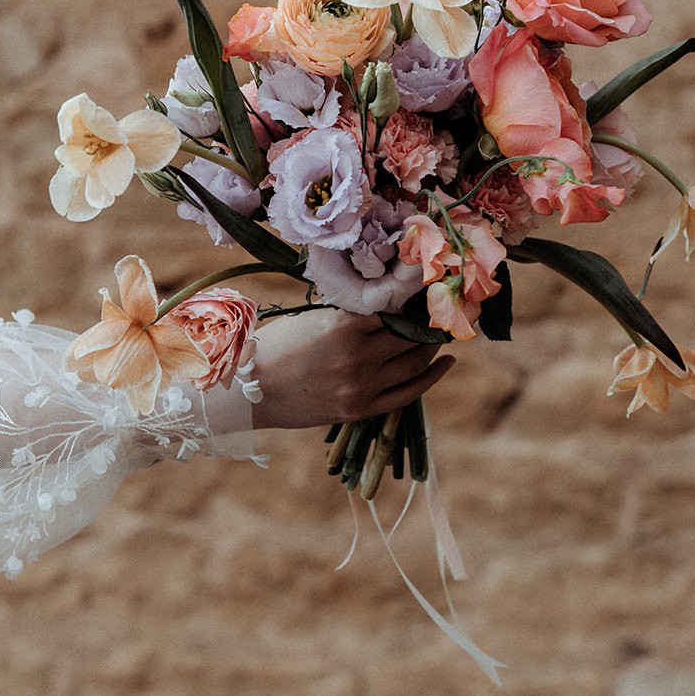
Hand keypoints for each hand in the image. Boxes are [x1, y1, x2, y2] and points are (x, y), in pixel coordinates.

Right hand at [253, 310, 454, 429]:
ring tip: (438, 331)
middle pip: (410, 333)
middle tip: (437, 307)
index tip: (424, 286)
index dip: (411, 296)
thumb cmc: (277, 345)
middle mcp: (358, 357)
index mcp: (343, 327)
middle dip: (426, 319)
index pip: (394, 306)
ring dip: (432, 344)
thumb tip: (390, 302)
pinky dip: (432, 375)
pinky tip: (444, 362)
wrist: (249, 391)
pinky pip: (409, 393)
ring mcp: (362, 386)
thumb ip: (351, 314)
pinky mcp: (361, 409)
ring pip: (415, 361)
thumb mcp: (314, 318)